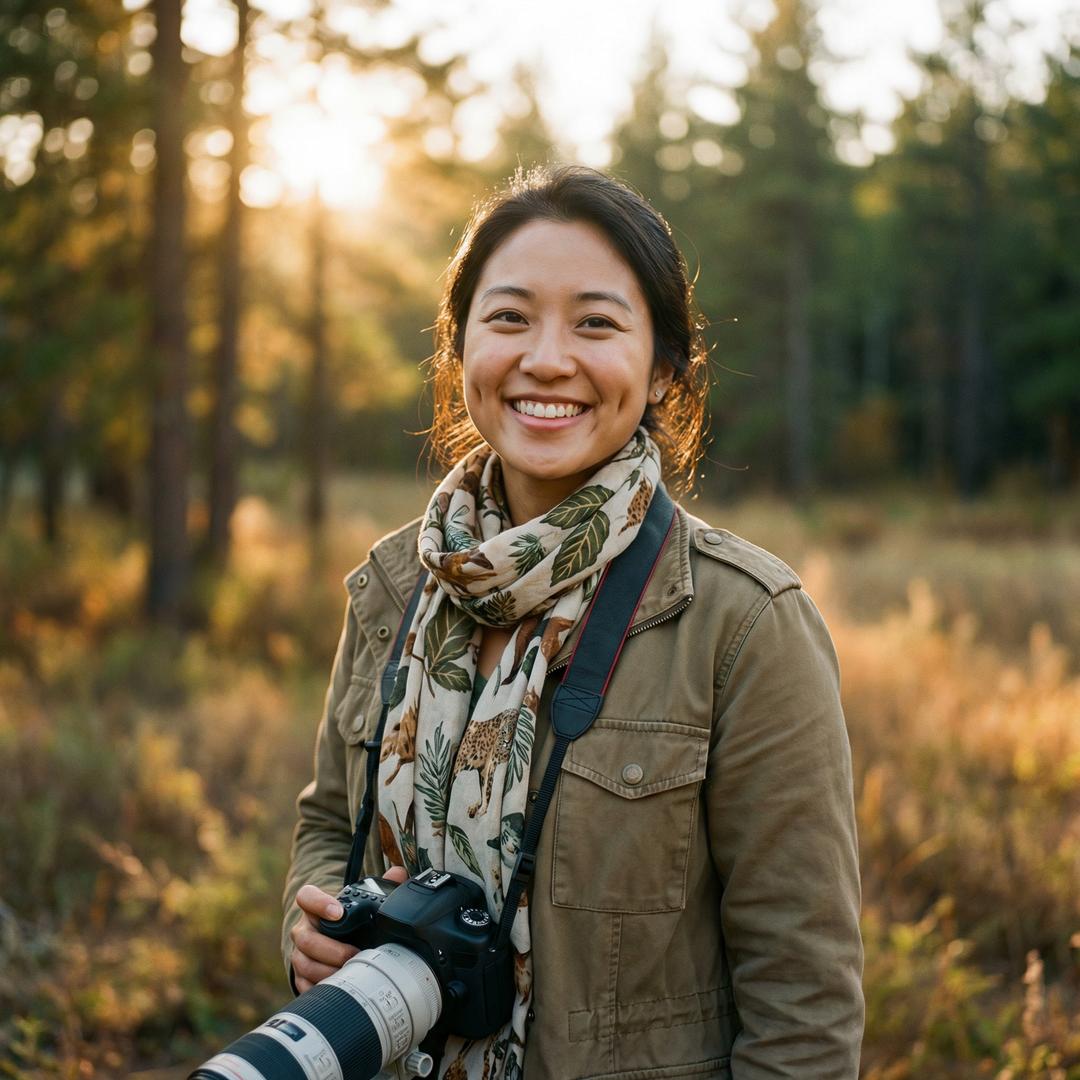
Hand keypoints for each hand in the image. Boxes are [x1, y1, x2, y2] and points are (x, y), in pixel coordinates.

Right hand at [289, 868, 409, 992]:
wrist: (330, 938)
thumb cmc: (346, 919)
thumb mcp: (358, 902)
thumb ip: (378, 885)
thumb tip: (399, 873)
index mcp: (314, 907)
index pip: (306, 897)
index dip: (319, 903)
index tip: (338, 912)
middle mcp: (303, 929)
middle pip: (306, 939)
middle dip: (331, 950)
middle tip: (354, 954)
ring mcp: (299, 954)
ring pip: (305, 964)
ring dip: (328, 971)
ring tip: (350, 973)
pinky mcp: (300, 976)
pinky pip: (304, 985)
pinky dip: (320, 988)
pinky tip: (338, 988)